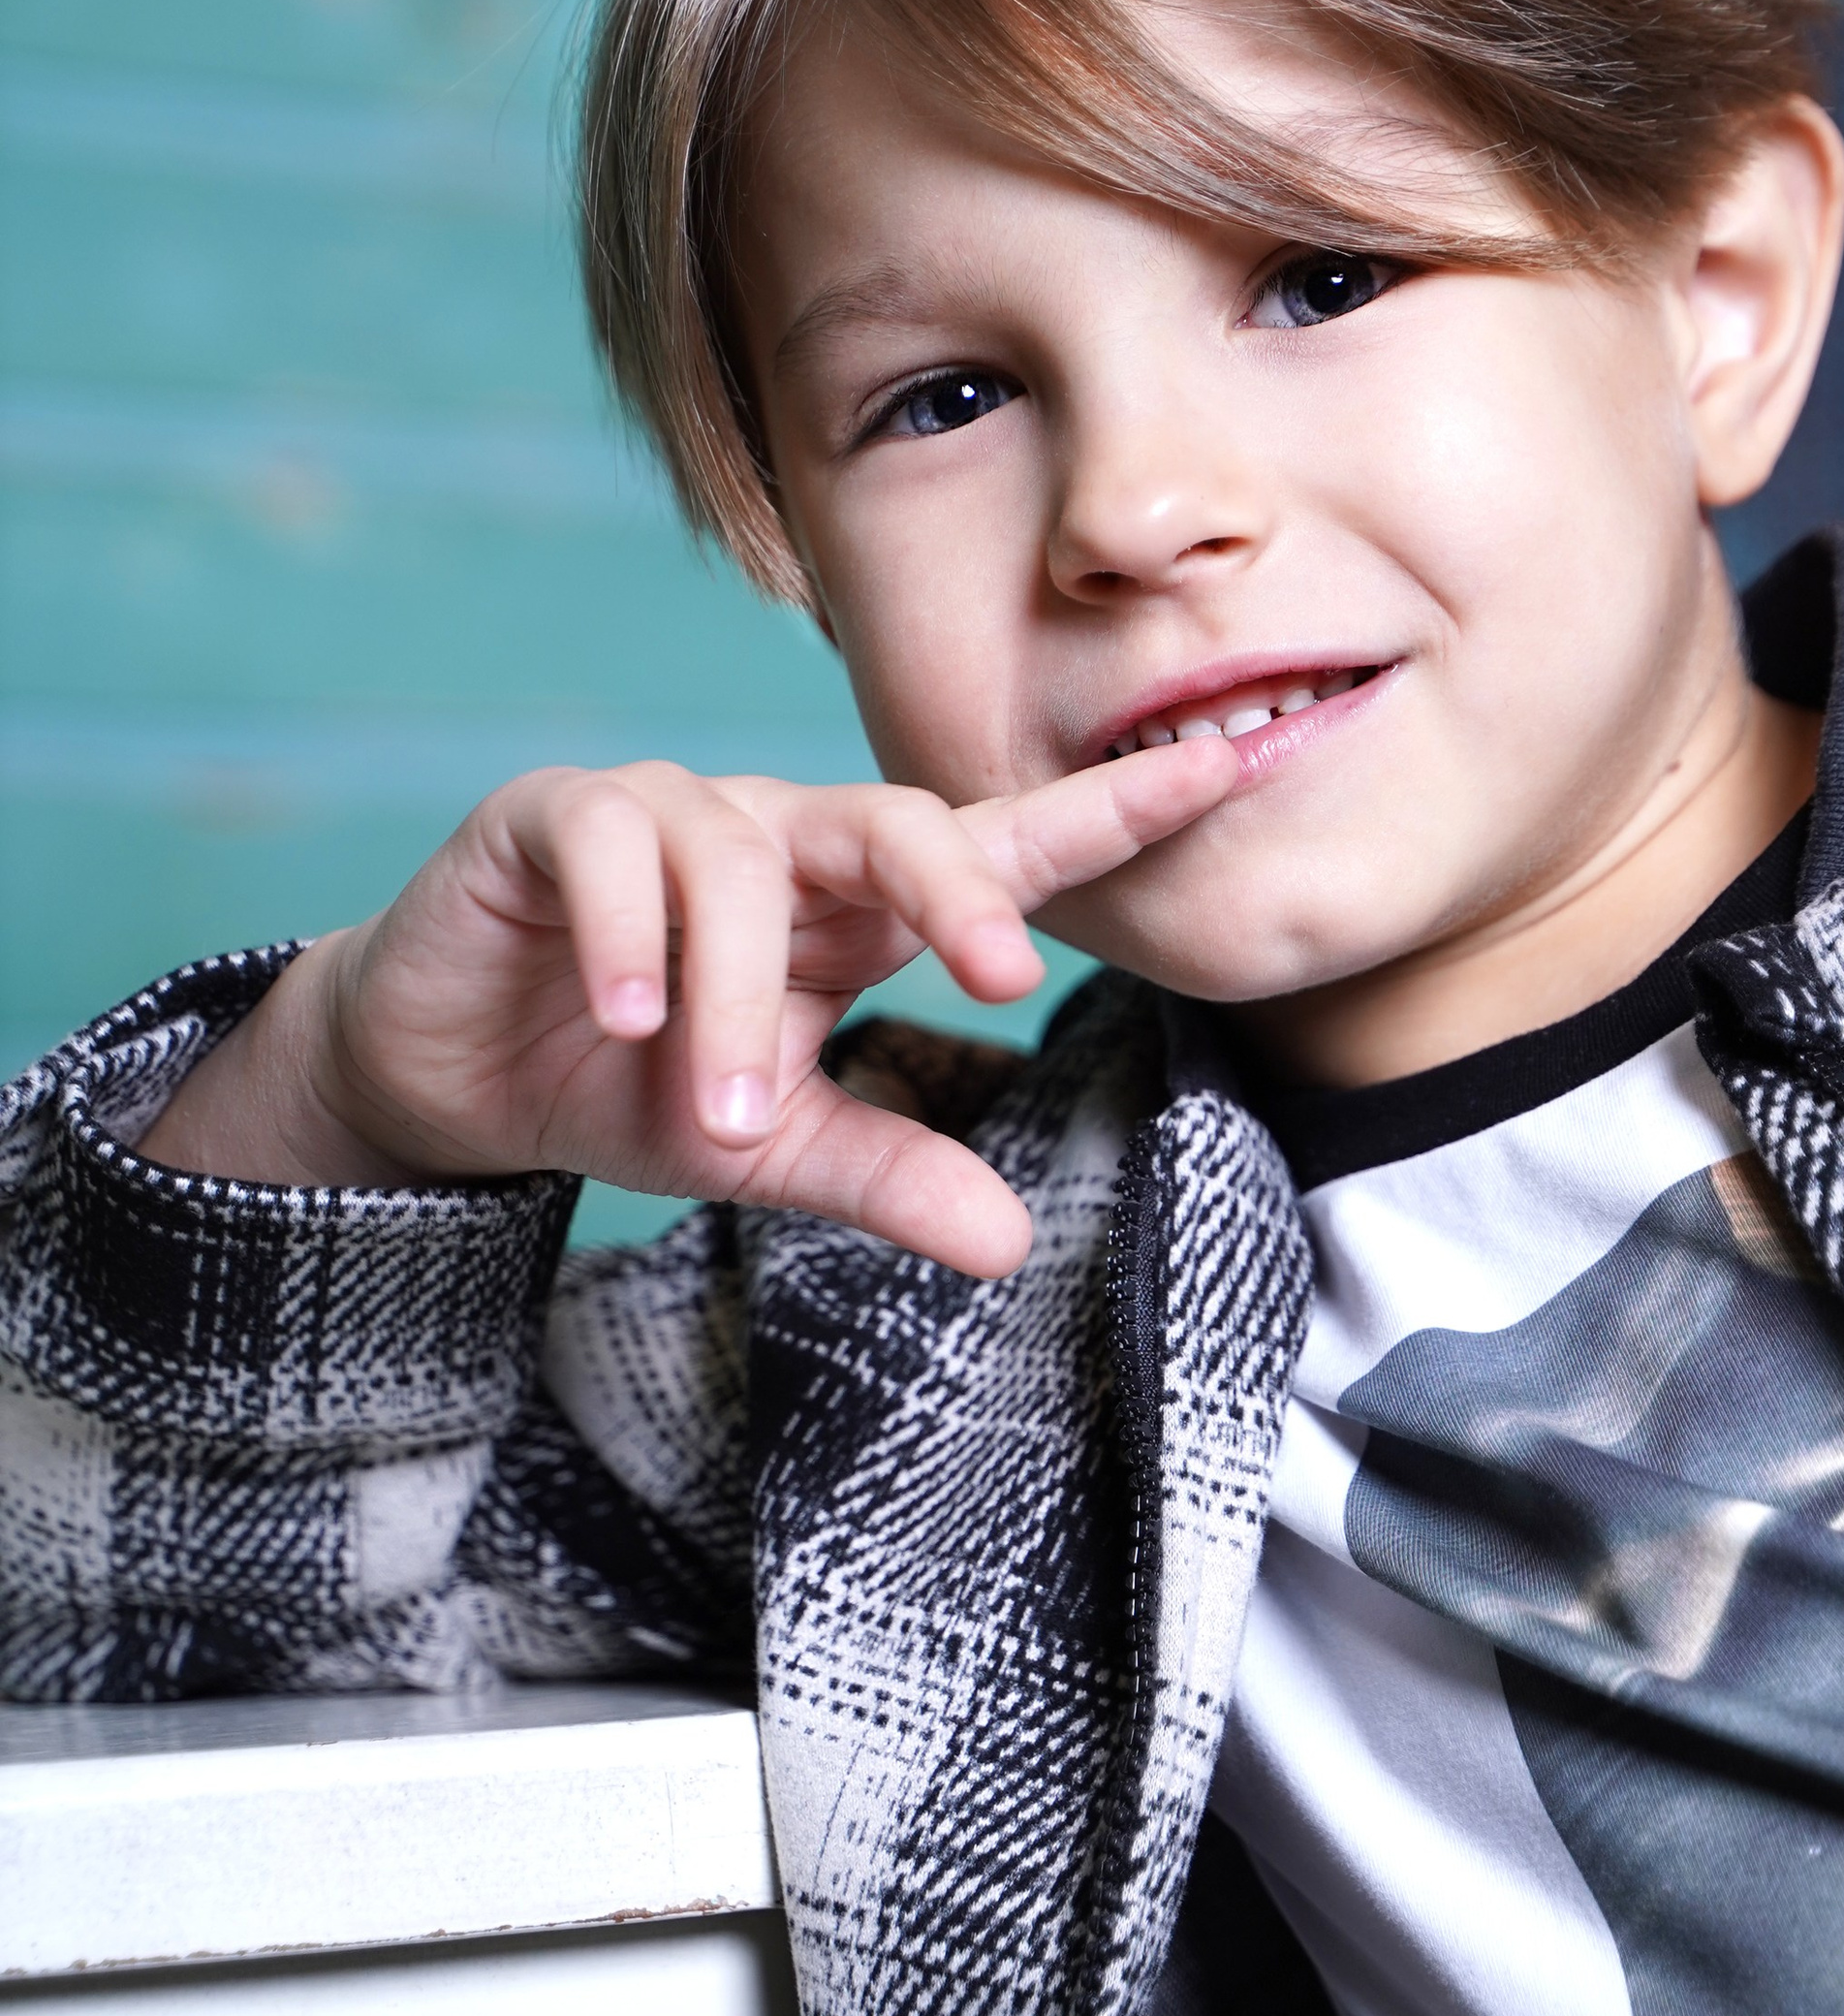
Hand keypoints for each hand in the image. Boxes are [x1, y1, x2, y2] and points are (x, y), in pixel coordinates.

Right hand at [137, 744, 1238, 1274]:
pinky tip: (622, 1020)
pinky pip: (614, 842)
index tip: (1223, 771)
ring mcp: (668, 815)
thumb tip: (1010, 1244)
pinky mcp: (555, 818)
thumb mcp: (769, 1151)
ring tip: (725, 1114)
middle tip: (1004, 976)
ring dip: (738, 1000)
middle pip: (897, 820)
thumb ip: (885, 1177)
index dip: (1106, 813)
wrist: (449, 1077)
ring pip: (740, 863)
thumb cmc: (632, 1086)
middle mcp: (779, 838)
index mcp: (856, 906)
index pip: (995, 848)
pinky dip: (628, 938)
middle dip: (960, 888)